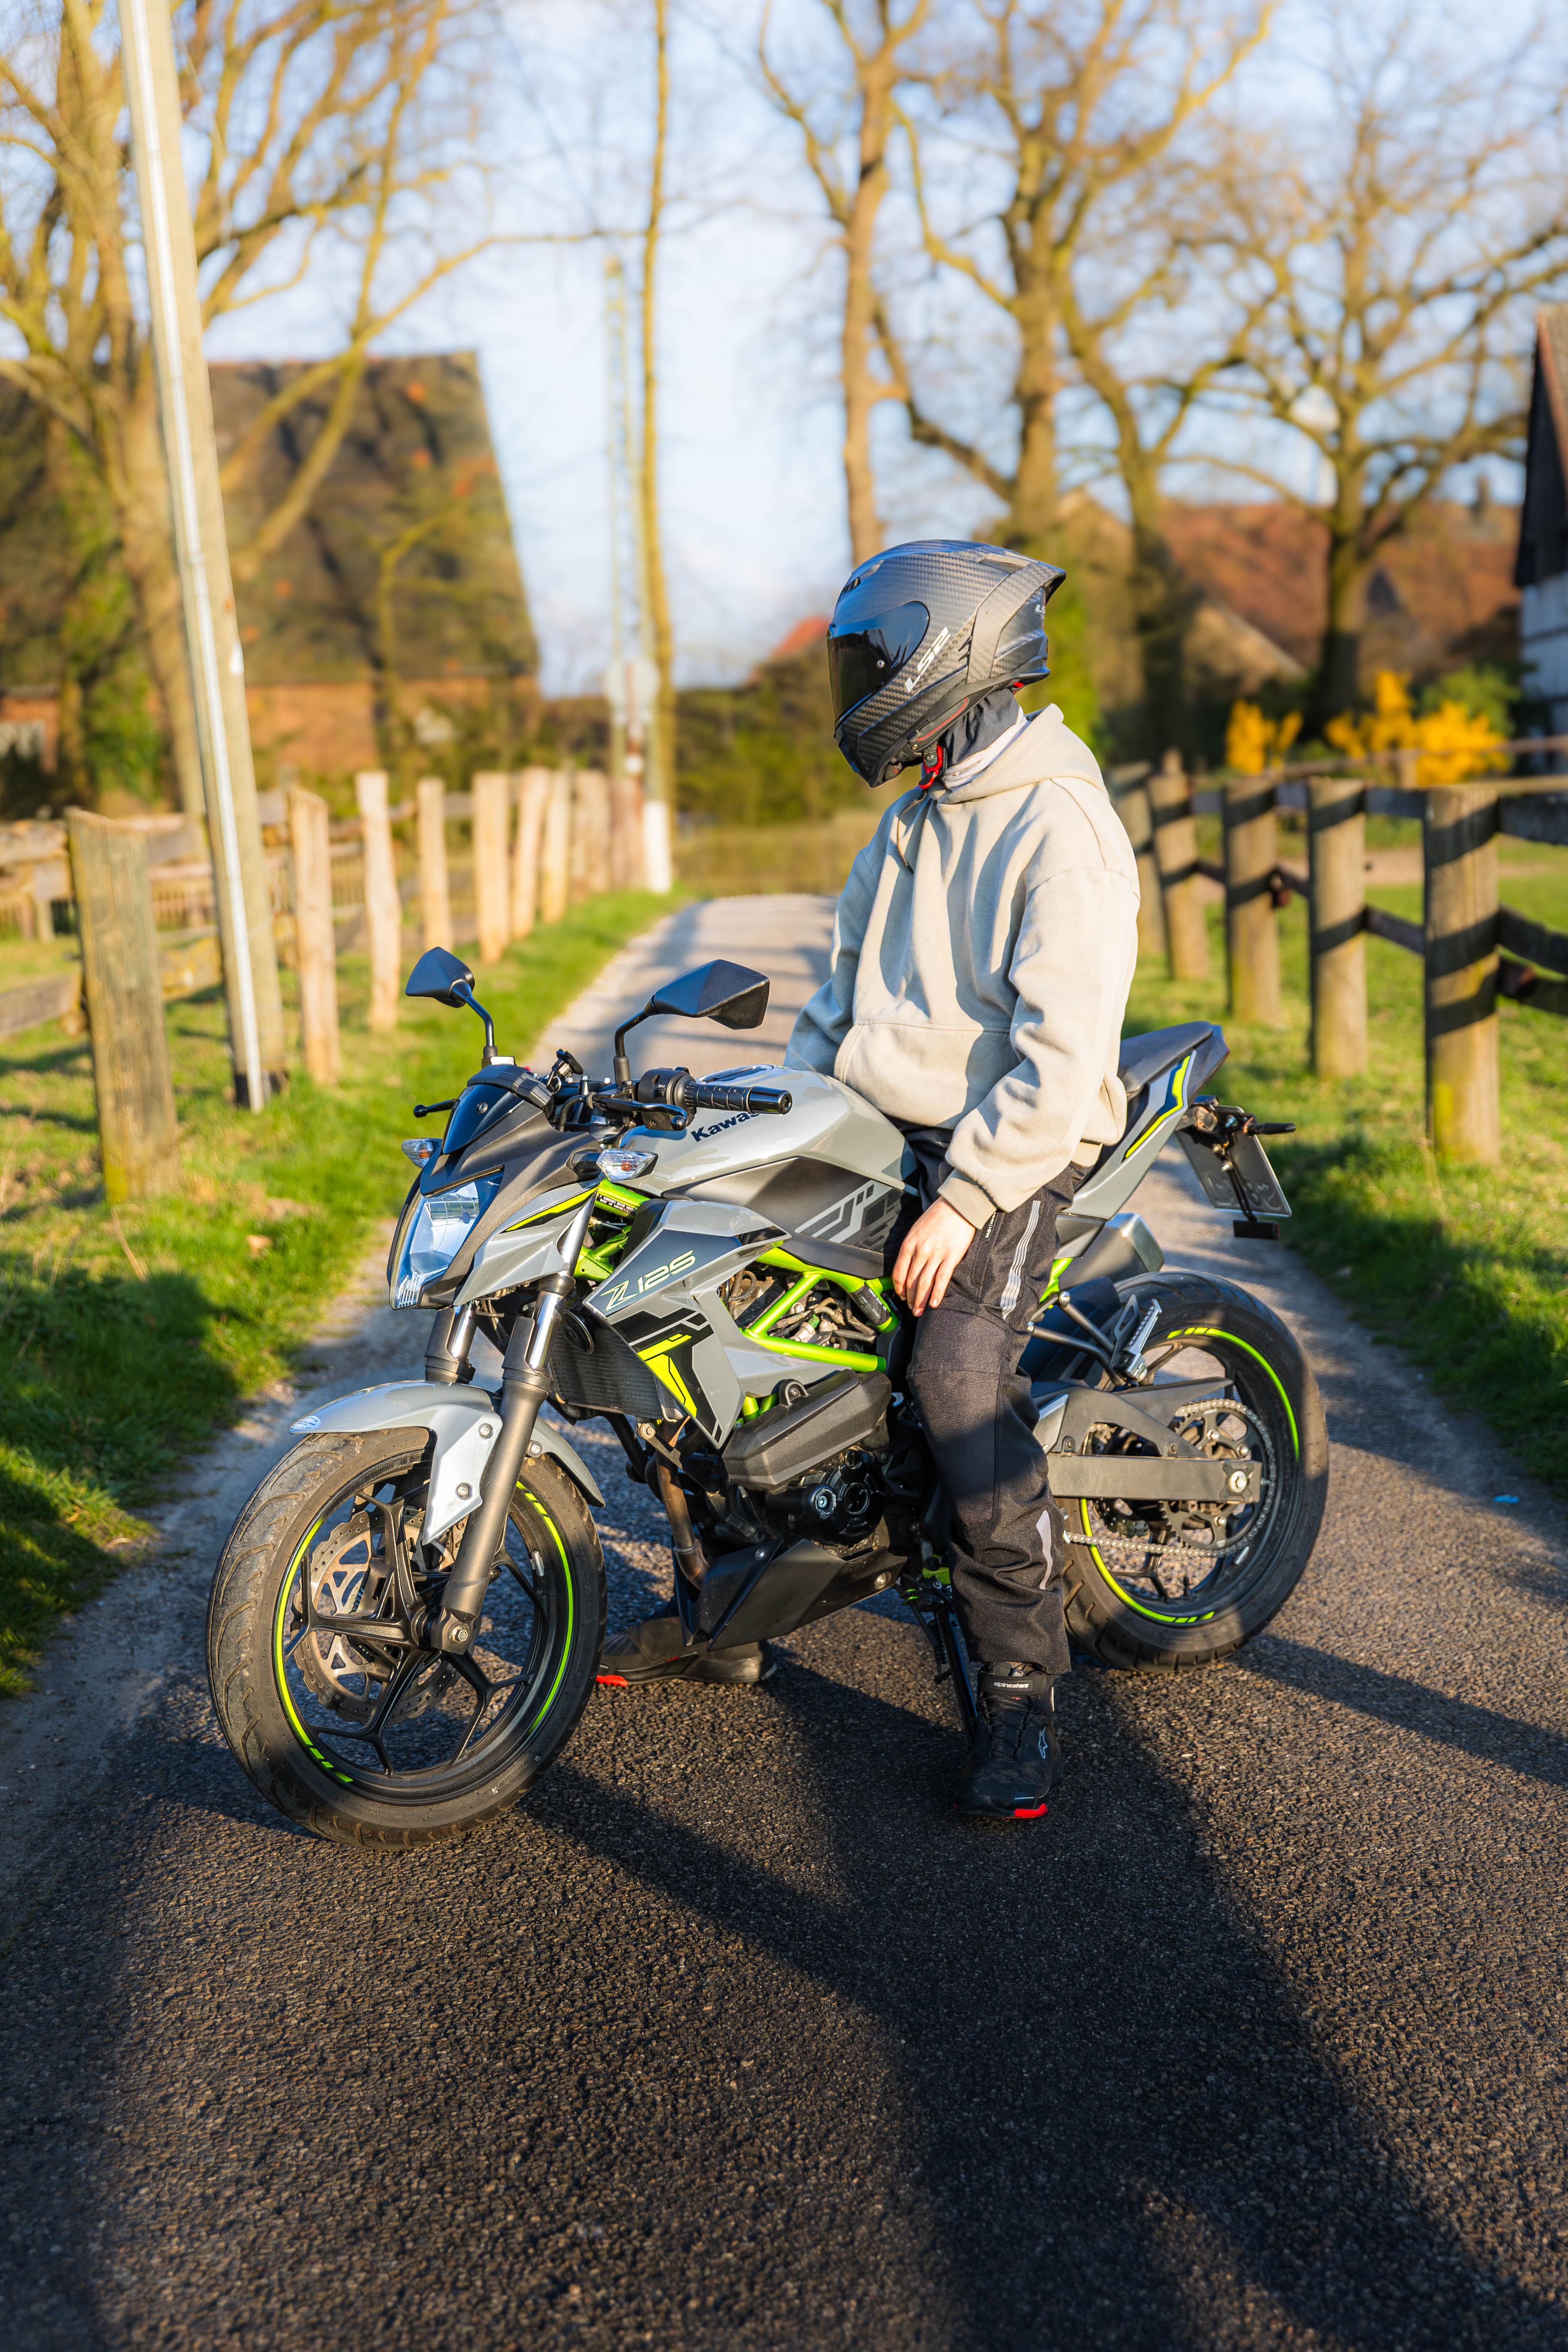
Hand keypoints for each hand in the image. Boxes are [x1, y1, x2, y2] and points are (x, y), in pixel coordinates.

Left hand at [892, 1198, 976, 1315]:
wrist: (958, 1205)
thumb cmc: (938, 1215)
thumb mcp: (917, 1229)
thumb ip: (912, 1247)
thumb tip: (908, 1265)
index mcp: (909, 1243)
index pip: (899, 1272)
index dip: (899, 1288)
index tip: (900, 1296)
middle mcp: (920, 1250)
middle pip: (911, 1281)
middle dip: (910, 1298)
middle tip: (911, 1308)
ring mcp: (936, 1254)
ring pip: (924, 1283)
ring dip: (920, 1300)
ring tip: (919, 1311)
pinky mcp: (951, 1256)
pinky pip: (942, 1279)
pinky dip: (937, 1294)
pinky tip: (934, 1303)